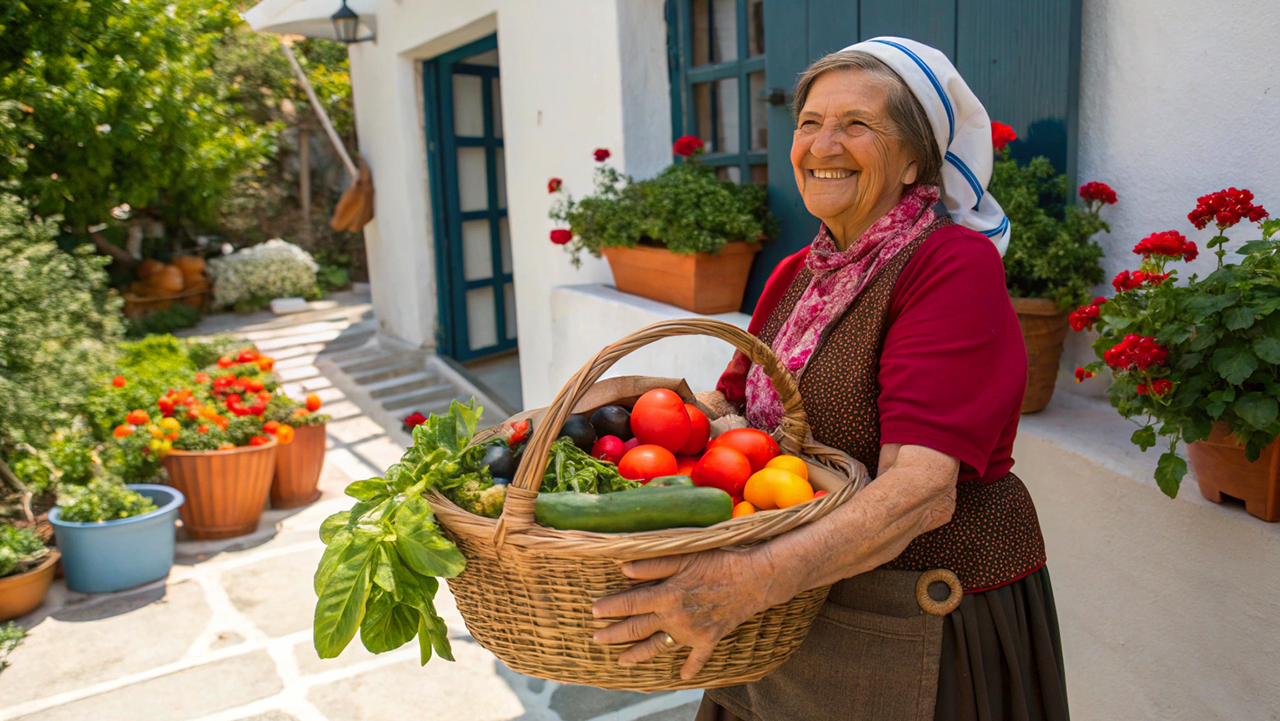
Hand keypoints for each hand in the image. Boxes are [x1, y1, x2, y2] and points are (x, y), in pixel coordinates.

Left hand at [591, 548, 783, 679]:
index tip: (593, 611)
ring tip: (621, 661)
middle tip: (595, 639)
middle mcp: (675, 617)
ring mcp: (691, 632)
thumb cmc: (719, 561)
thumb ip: (652, 563)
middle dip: (613, 635)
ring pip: (658, 647)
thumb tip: (622, 568)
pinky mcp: (709, 639)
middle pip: (637, 629)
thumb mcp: (685, 555)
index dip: (609, 607)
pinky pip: (697, 658)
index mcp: (666, 595)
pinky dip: (689, 668)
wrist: (756, 579)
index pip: (629, 604)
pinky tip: (681, 676)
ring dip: (637, 655)